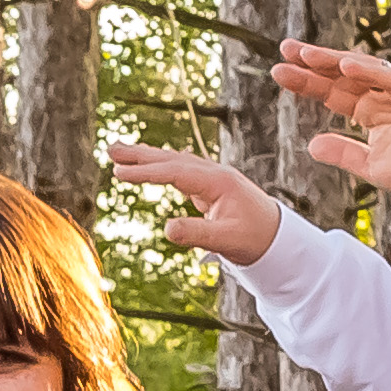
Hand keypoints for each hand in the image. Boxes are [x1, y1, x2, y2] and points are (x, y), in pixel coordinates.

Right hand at [110, 141, 281, 267]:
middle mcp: (214, 173)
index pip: (174, 172)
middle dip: (140, 154)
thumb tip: (166, 230)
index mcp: (217, 182)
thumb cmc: (255, 239)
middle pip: (172, 158)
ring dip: (148, 157)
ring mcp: (213, 177)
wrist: (279, 237)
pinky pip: (181, 170)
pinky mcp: (211, 186)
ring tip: (121, 153)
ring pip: (175, 161)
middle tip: (111, 149)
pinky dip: (161, 166)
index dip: (145, 172)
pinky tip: (149, 165)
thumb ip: (197, 235)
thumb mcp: (226, 240)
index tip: (118, 173)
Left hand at [273, 42, 390, 203]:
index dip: (307, 82)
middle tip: (284, 49)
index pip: (332, 93)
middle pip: (342, 75)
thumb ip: (344, 153)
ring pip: (364, 71)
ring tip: (305, 55)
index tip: (279, 73)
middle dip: (314, 62)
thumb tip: (311, 144)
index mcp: (371, 113)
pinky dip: (371, 72)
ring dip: (334, 61)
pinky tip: (345, 66)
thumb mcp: (372, 167)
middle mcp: (384, 97)